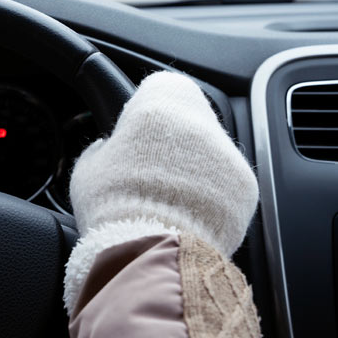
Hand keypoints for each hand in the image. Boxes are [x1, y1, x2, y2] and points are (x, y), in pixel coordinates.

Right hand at [64, 71, 258, 309]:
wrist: (152, 250)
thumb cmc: (114, 205)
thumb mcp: (90, 167)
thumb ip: (103, 148)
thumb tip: (107, 149)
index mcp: (161, 102)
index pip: (159, 87)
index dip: (144, 110)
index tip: (134, 133)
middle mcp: (201, 120)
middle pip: (190, 118)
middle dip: (174, 140)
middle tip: (150, 170)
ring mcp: (229, 154)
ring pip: (212, 151)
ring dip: (195, 167)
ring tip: (169, 198)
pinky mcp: (247, 187)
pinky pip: (229, 183)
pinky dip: (214, 195)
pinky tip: (189, 214)